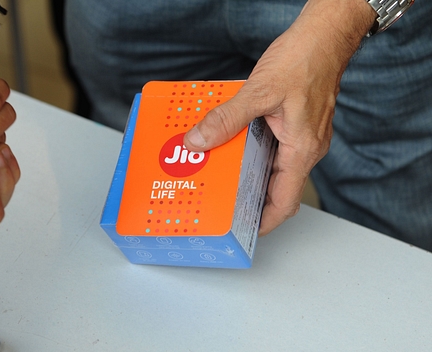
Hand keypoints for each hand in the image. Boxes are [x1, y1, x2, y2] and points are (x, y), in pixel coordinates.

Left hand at [184, 0, 375, 234]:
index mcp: (302, 150)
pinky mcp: (294, 122)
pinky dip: (250, 148)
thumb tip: (199, 141)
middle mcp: (305, 148)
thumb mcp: (259, 91)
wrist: (325, 35)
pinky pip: (271, 145)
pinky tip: (229, 141)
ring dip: (247, 172)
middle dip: (249, 199)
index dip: (265, 222)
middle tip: (220, 203)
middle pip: (276, 187)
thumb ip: (227, 119)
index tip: (244, 232)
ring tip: (218, 175)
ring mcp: (301, 136)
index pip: (285, 202)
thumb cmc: (305, 60)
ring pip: (272, 165)